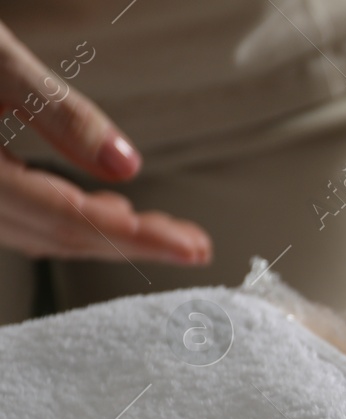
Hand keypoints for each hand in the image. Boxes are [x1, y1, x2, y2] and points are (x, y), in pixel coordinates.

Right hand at [0, 21, 209, 264]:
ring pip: (36, 234)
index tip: (195, 247)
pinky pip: (17, 219)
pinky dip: (65, 221)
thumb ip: (59, 113)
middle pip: (57, 236)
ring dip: (102, 237)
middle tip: (196, 246)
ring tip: (162, 232)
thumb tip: (129, 166)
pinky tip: (105, 209)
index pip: (69, 217)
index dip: (137, 238)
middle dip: (131, 244)